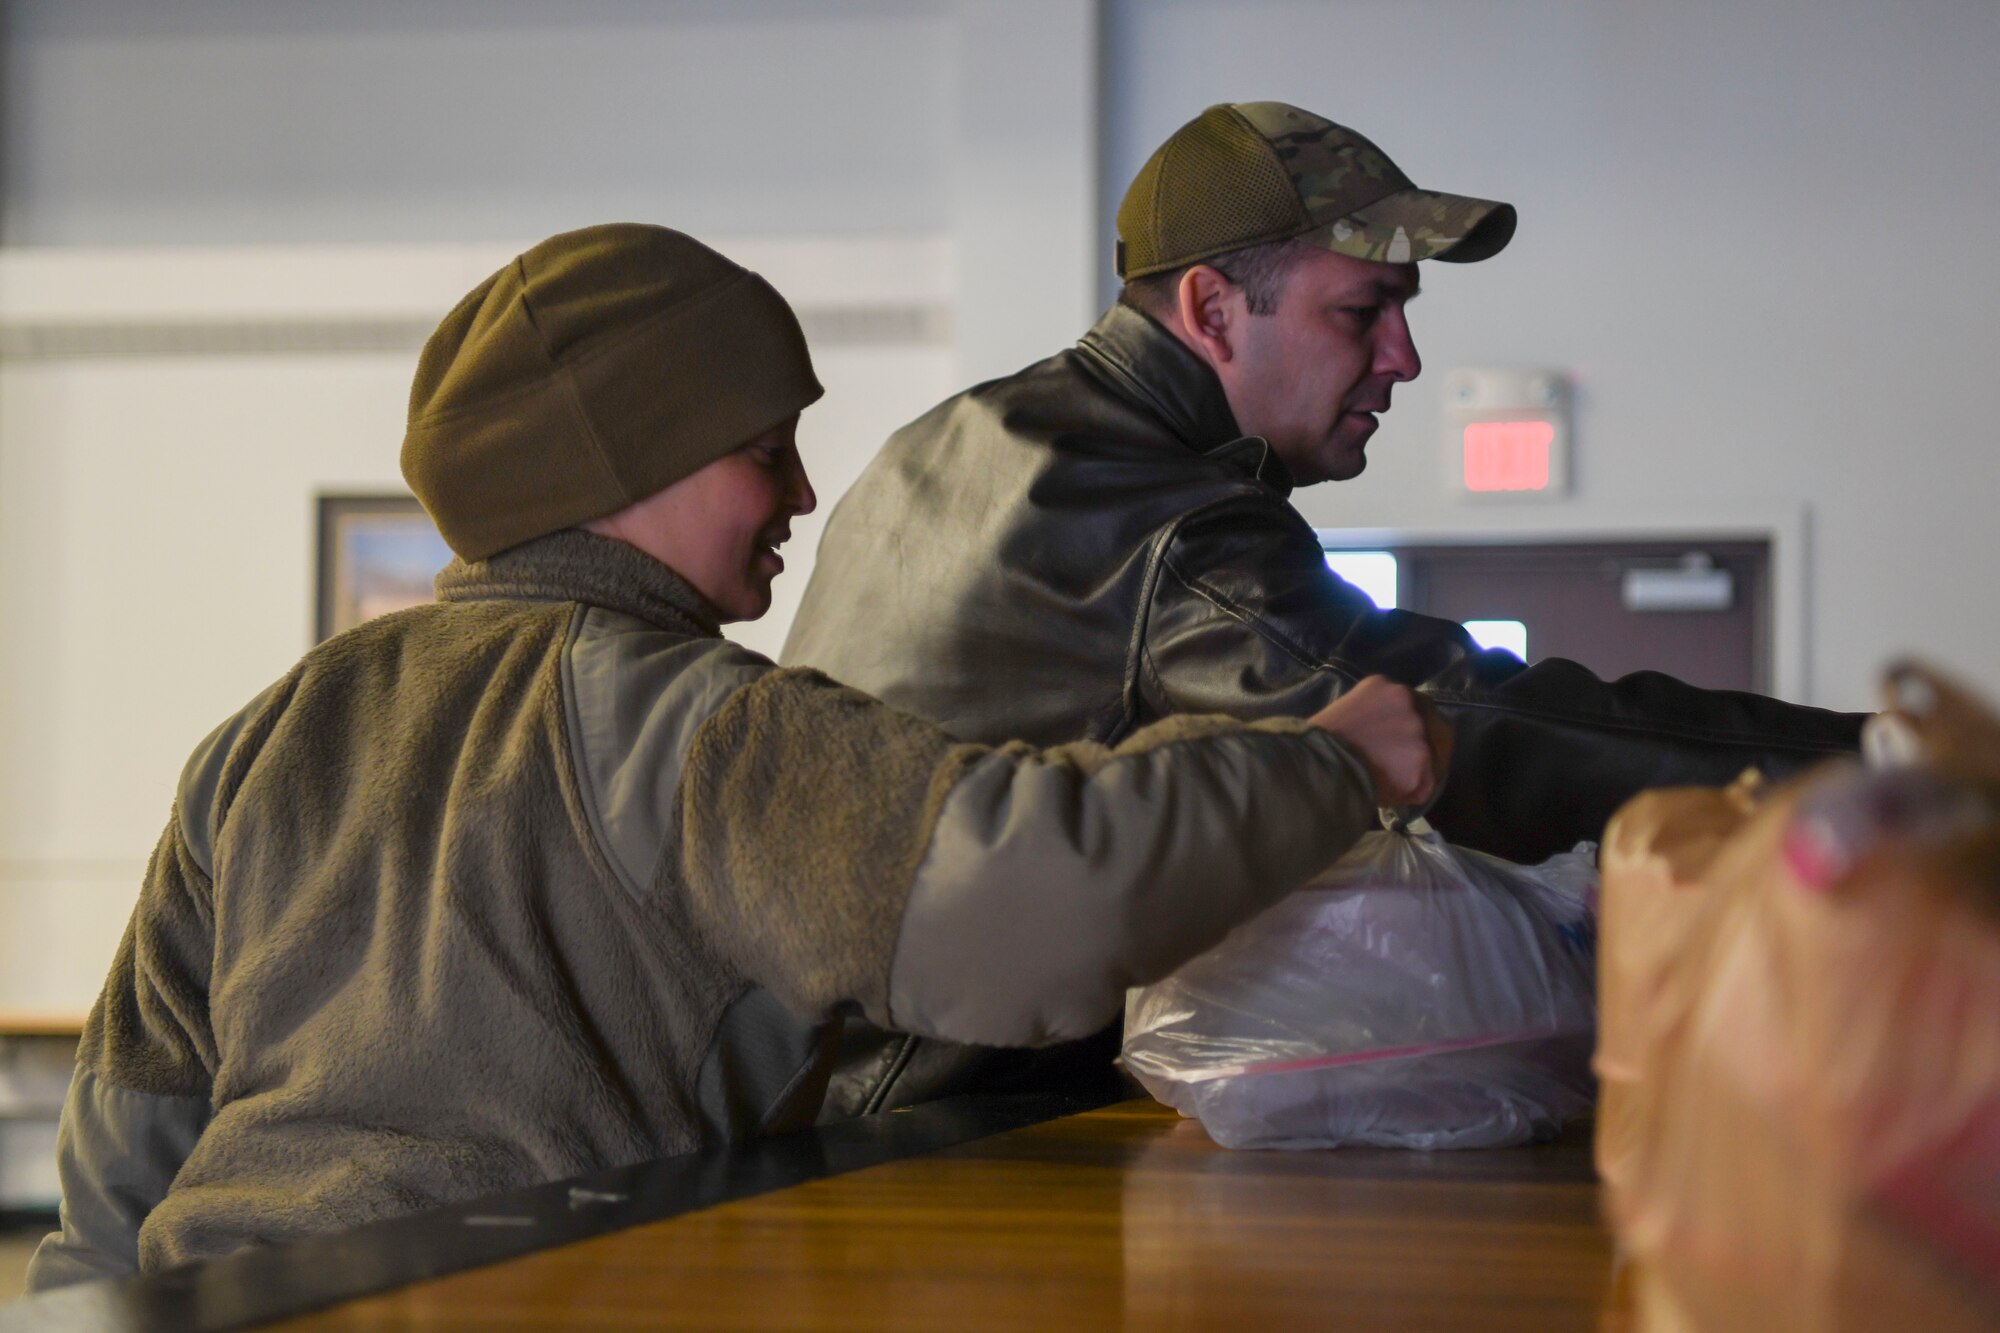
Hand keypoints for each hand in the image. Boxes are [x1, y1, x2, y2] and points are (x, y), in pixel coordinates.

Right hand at [1306, 676, 1453, 807]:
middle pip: (1437, 725)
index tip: (1405, 744)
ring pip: (1434, 757)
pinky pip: (1424, 784)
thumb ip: (1378, 715)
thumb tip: (1389, 736)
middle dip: (1429, 745)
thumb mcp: (1350, 710)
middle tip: (1410, 766)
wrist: (1315, 765)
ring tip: (1393, 784)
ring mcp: (1419, 733)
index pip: (1418, 706)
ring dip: (1419, 771)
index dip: (1416, 727)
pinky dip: (1411, 792)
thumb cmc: (1321, 741)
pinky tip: (1390, 795)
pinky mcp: (1422, 763)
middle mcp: (1409, 703)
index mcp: (1388, 688)